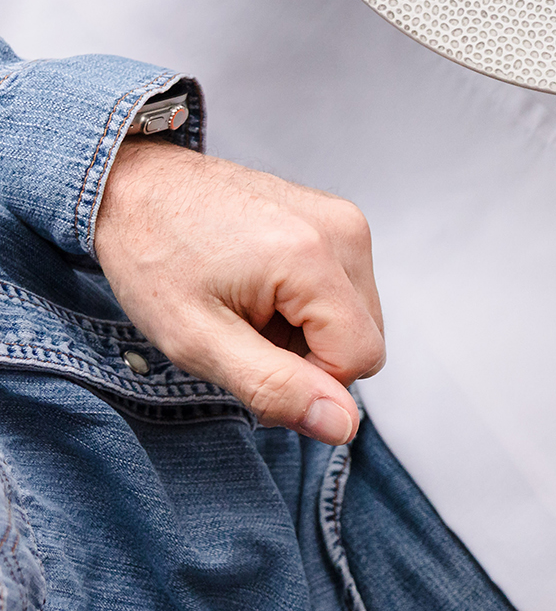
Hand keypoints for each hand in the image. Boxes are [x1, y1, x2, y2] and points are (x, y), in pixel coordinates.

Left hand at [93, 140, 383, 444]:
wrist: (136, 185)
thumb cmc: (153, 254)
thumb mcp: (196, 340)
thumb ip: (275, 387)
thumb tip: (342, 425)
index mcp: (313, 258)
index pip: (360, 359)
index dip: (306, 382)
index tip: (248, 362)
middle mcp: (345, 231)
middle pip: (365, 339)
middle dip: (308, 355)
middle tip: (243, 334)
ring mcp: (346, 220)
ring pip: (358, 318)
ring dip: (308, 331)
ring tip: (249, 308)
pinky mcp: (339, 218)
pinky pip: (348, 289)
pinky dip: (309, 304)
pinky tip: (262, 288)